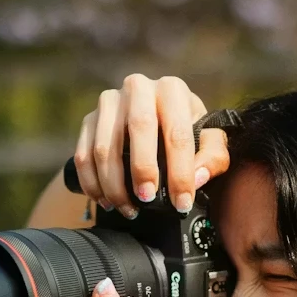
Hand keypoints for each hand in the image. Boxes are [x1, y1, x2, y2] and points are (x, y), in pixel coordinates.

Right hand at [73, 74, 231, 217]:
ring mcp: (109, 102)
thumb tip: (197, 178)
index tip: (181, 203)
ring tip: (128, 208)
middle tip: (148, 199)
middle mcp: (138, 88)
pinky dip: (93, 184)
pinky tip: (106, 201)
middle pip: (138, 128)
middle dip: (142, 169)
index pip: (177, 132)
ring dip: (114, 184)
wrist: (154, 115)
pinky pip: (84, 155)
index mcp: (172, 90)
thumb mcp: (208, 139)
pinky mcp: (89, 119)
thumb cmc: (185, 130)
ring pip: (105, 146)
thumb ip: (213, 158)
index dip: (180, 173)